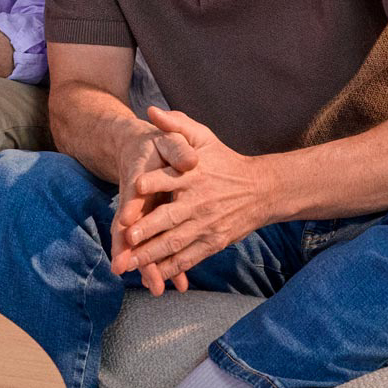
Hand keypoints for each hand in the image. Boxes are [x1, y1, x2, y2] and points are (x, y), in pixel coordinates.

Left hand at [114, 106, 277, 288]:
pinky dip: (173, 268)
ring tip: (131, 262)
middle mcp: (198, 202)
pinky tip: (155, 275)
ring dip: (152, 255)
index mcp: (192, 176)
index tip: (134, 185)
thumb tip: (151, 111)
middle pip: (168, 218)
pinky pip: (190, 258)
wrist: (261, 190)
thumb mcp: (203, 137)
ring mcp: (205, 225)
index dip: (152, 182)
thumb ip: (176, 125)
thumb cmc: (224, 160)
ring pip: (175, 243)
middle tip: (125, 236)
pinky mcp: (212, 242)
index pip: (170, 177)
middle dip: (146, 229)